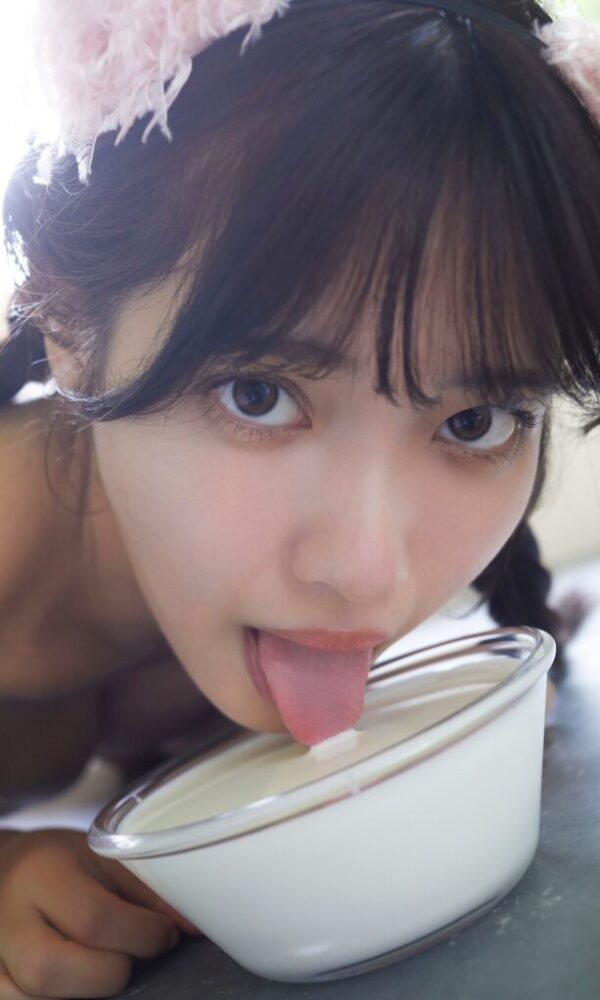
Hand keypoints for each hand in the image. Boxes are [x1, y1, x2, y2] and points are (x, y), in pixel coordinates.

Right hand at [0, 828, 199, 997]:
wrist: (4, 870)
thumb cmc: (61, 862)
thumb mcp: (103, 858)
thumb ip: (148, 890)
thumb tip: (195, 926)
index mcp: (41, 872)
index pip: (93, 919)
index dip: (141, 935)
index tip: (165, 933)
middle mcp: (7, 917)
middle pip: (53, 971)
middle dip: (110, 973)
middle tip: (133, 955)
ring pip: (36, 998)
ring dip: (86, 991)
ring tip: (105, 962)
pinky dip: (61, 998)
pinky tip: (78, 976)